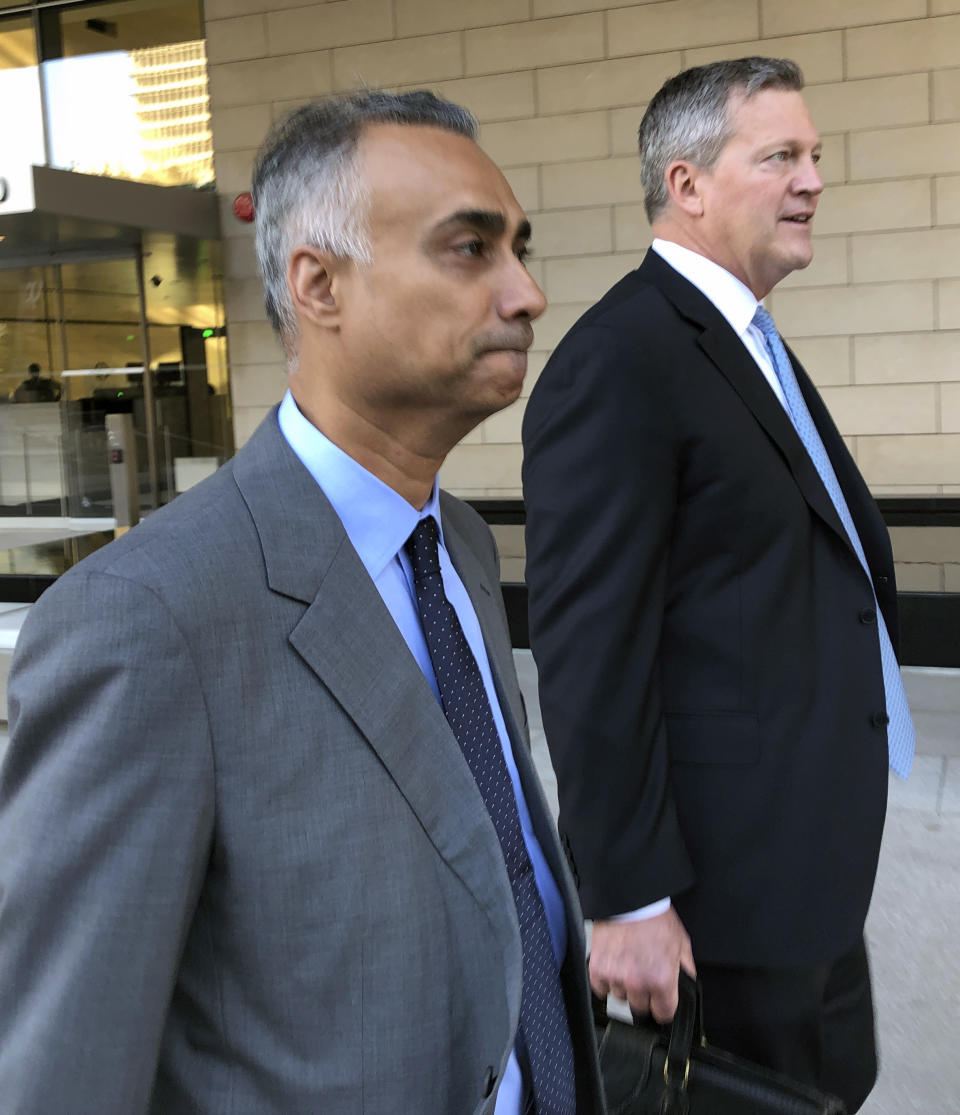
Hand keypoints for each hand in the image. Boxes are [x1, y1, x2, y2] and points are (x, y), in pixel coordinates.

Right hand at [589, 908, 695, 1022]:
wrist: (630, 899)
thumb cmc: (656, 918)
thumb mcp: (682, 943)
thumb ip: (686, 970)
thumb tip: (686, 987)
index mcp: (662, 980)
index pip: (663, 1014)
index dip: (664, 1007)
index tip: (660, 1000)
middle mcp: (638, 982)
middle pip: (640, 1008)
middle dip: (644, 995)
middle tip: (644, 975)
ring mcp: (615, 976)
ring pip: (620, 997)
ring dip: (624, 986)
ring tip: (628, 965)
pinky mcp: (597, 968)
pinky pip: (601, 989)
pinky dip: (606, 981)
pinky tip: (614, 966)